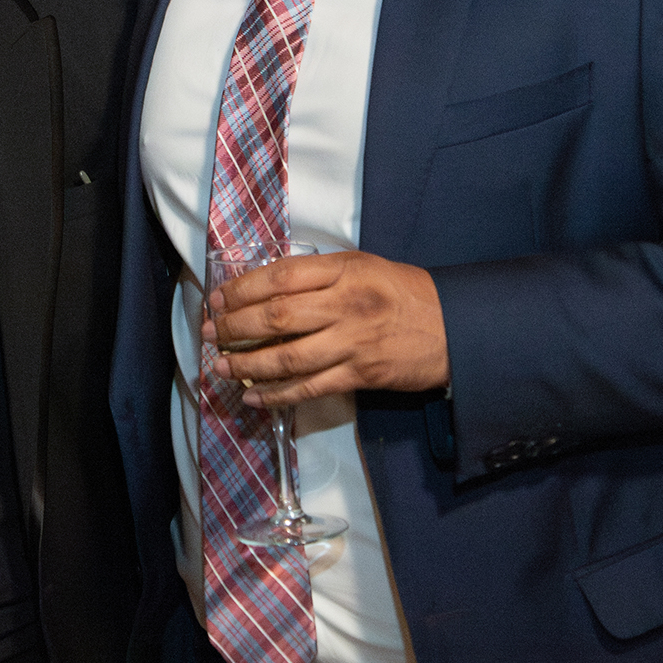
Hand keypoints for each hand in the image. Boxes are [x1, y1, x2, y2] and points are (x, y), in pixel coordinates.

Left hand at [205, 249, 447, 404]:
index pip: (281, 277)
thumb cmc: (401, 292)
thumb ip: (318, 275)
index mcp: (344, 270)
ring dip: (248, 364)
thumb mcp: (362, 266)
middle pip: (278, 317)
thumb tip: (264, 288)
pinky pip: (311, 387)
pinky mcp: (361, 375)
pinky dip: (278, 395)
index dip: (243, 289)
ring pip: (289, 357)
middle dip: (235, 327)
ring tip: (221, 367)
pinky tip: (255, 396)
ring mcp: (353, 342)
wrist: (452, 327)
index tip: (218, 298)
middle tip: (209, 333)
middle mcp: (346, 304)